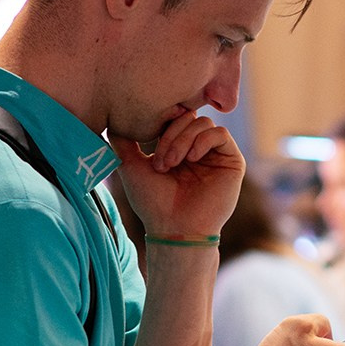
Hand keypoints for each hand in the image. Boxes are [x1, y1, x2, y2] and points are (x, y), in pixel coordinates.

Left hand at [110, 113, 243, 240]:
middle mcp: (197, 148)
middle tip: (161, 163)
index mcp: (176, 146)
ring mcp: (215, 154)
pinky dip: (203, 141)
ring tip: (172, 164)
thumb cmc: (152, 202)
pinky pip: (221, 134)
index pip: (173, 117)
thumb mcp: (130, 166)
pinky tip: (191, 159)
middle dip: (170, 135)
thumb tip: (111, 119)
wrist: (174, 229)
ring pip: (203, 122)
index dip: (161, 121)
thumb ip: (122, 141)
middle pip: (188, 116)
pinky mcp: (232, 162)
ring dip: (183, 140)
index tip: (148, 139)